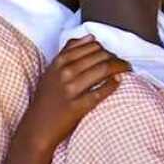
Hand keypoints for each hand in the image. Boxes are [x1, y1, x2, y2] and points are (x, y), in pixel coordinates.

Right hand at [17, 35, 129, 150]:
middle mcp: (65, 72)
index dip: (107, 49)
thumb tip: (91, 37)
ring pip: (104, 69)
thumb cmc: (47, 98)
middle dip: (116, 58)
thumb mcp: (52, 70)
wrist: (37, 127)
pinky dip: (113, 84)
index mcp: (59, 61)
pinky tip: (118, 82)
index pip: (92, 45)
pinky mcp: (77, 106)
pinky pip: (101, 91)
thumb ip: (69, 51)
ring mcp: (71, 89)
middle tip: (123, 63)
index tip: (113, 55)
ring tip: (126, 70)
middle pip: (101, 56)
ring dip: (120, 67)